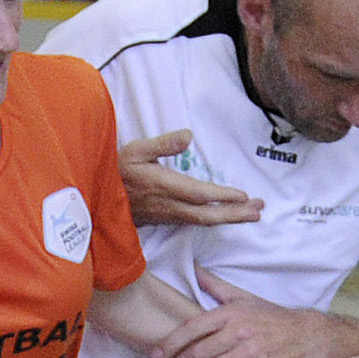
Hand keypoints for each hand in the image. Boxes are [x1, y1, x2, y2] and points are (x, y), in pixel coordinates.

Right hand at [118, 129, 264, 228]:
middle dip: (235, 214)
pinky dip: (216, 219)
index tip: (243, 195)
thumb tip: (188, 135)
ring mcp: (169, 215)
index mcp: (163, 186)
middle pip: (207, 215)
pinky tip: (228, 216)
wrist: (99, 201)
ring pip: (204, 221)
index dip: (222, 196)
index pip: (198, 194)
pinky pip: (197, 222)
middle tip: (259, 210)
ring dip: (230, 218)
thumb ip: (163, 143)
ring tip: (253, 214)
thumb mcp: (136, 149)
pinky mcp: (168, 220)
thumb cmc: (117, 171)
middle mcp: (169, 205)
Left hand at [158, 270, 346, 357]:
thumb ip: (216, 286)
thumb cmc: (272, 317)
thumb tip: (194, 270)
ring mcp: (250, 355)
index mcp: (231, 313)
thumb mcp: (243, 297)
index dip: (170, 344)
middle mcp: (239, 333)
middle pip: (197, 353)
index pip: (191, 328)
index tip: (156, 355)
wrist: (306, 335)